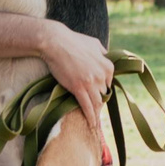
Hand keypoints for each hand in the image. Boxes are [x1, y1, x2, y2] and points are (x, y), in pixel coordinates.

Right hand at [36, 20, 113, 149]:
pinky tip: (91, 125)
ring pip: (97, 103)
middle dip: (98, 102)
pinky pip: (87, 106)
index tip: (97, 98)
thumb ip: (102, 52)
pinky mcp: (78, 88)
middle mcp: (102, 75)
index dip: (101, 91)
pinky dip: (90, 117)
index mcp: (108, 65)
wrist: (55, 42)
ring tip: (95, 124)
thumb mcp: (94, 43)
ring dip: (96, 114)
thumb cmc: (72, 40)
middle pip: (102, 94)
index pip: (108, 84)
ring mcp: (91, 82)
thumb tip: (105, 55)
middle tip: (95, 111)